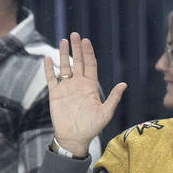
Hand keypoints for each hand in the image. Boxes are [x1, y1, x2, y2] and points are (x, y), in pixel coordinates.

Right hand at [45, 32, 126, 157]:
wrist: (75, 138)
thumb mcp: (105, 112)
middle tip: (74, 34)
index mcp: (91, 86)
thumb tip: (124, 84)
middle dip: (76, 48)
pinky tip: (48, 58)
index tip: (86, 41)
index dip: (88, 53)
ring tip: (62, 40)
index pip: (90, 65)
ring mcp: (66, 88)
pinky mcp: (55, 94)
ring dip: (63, 54)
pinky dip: (49, 69)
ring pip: (64, 67)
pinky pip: (51, 79)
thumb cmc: (92, 127)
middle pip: (77, 62)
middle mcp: (78, 84)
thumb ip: (113, 98)